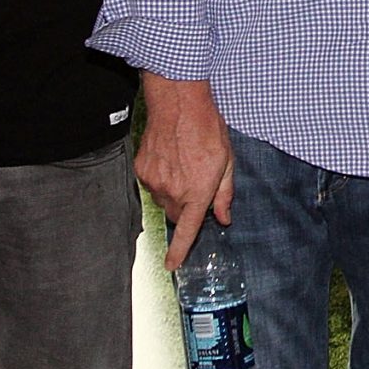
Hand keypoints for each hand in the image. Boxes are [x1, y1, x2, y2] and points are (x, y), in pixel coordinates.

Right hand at [137, 74, 234, 267]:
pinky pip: (150, 183)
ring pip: (163, 199)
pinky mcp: (141, 169)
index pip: (187, 230)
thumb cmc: (208, 129)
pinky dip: (160, 177)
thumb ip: (224, 194)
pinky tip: (168, 156)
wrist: (179, 103)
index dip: (178, 251)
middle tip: (195, 183)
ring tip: (182, 163)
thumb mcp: (227, 161)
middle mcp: (174, 191)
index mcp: (198, 192)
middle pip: (177, 214)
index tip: (171, 265)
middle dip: (186, 207)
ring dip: (173, 190)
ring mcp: (154, 181)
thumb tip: (224, 217)